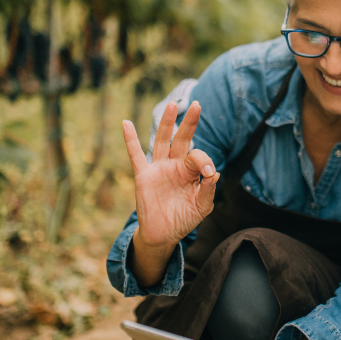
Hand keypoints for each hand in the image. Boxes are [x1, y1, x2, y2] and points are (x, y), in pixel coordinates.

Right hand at [122, 101, 218, 284]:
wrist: (163, 235)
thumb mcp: (202, 206)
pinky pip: (135, 155)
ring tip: (172, 105)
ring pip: (162, 141)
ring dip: (167, 123)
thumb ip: (208, 190)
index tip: (209, 175)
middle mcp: (174, 165)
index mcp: (190, 171)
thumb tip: (214, 173)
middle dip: (189, 123)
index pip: (198, 156)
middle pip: (182, 139)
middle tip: (197, 104)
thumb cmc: (184, 218)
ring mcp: (158, 168)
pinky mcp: (144, 176)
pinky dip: (130, 139)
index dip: (205, 162)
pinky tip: (126, 123)